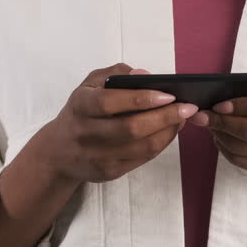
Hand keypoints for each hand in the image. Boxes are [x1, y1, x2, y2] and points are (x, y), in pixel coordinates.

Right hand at [41, 63, 197, 183]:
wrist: (58, 153)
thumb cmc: (80, 111)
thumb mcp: (89, 85)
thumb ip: (115, 74)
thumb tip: (144, 75)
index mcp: (81, 106)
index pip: (110, 102)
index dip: (141, 99)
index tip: (168, 94)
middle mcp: (87, 133)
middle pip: (131, 128)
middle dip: (165, 117)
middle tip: (187, 107)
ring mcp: (98, 156)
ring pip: (141, 147)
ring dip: (168, 132)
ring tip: (183, 118)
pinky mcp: (109, 172)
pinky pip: (142, 159)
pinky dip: (161, 144)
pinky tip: (170, 131)